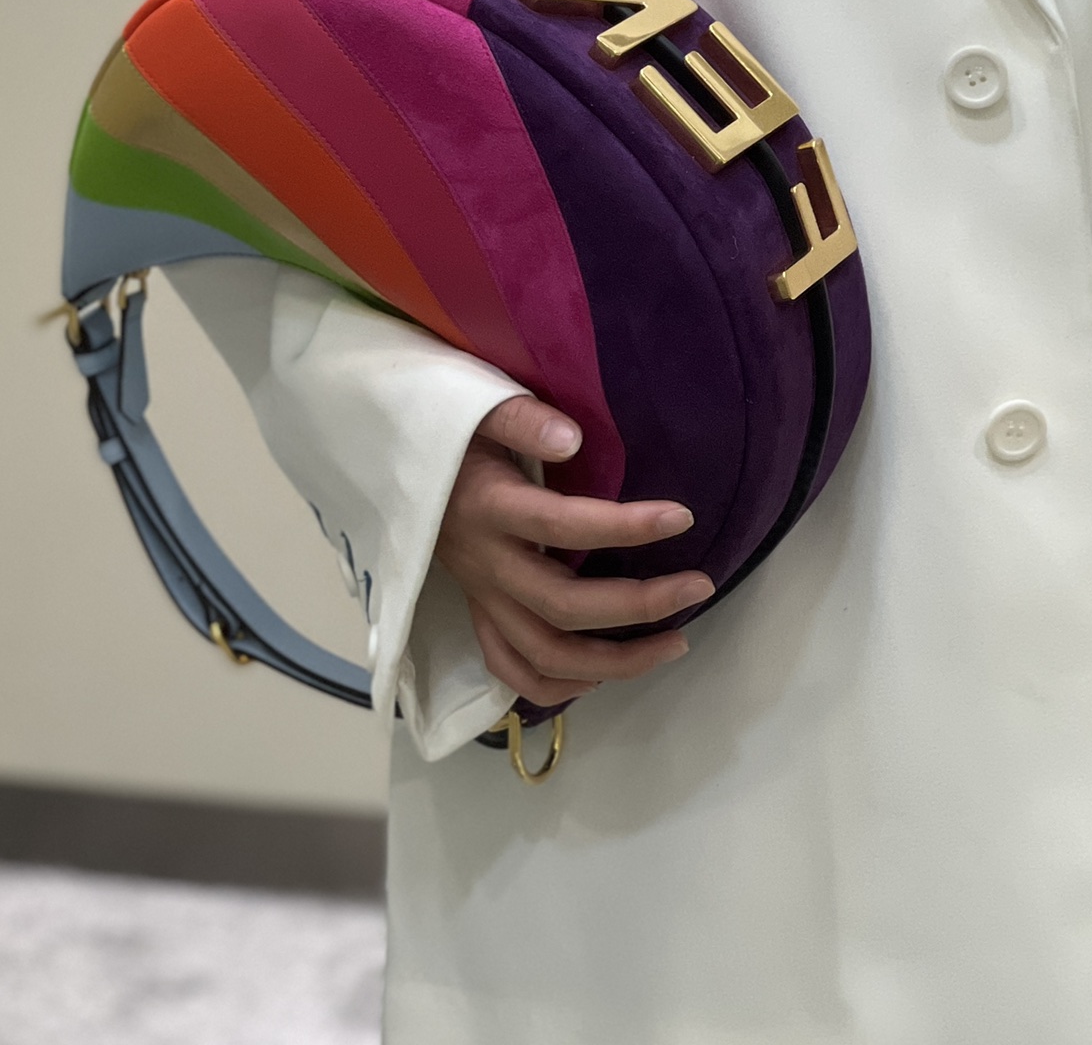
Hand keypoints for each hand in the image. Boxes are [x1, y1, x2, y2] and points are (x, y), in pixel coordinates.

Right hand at [435, 393, 715, 709]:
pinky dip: (555, 684)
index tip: (682, 517)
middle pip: (565, 606)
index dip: (626, 526)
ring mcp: (481, 595)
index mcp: (489, 508)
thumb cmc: (450, 431)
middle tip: (699, 586)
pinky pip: (509, 667)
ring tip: (676, 644)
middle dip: (640, 605)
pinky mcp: (478, 610)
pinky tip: (599, 676)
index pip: (564, 526)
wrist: (392, 463)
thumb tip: (572, 438)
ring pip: (545, 653)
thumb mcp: (476, 406)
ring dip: (615, 661)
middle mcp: (486, 564)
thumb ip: (521, 418)